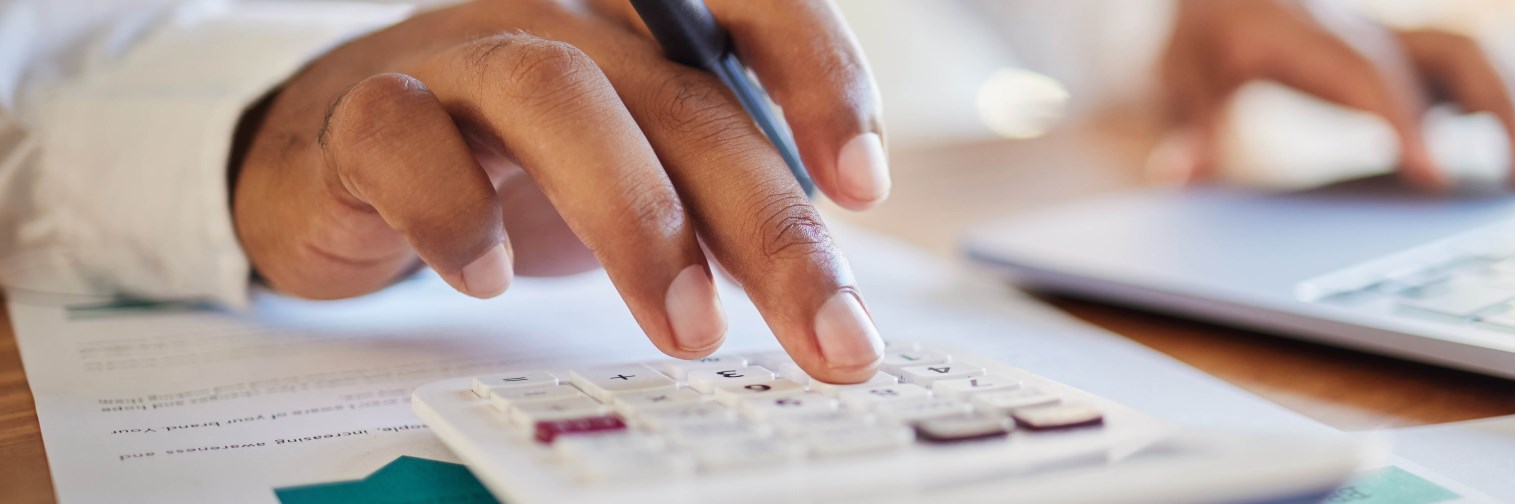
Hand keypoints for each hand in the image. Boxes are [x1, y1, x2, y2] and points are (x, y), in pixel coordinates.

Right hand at [231, 0, 888, 381]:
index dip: (816, 76)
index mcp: (642, 27)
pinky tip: (490, 278)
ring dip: (635, 218)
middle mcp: (561, 21)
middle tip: (825, 328)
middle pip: (681, 95)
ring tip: (687, 328)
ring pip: (556, 94)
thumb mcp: (635, 170)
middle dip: (766, 221)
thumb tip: (823, 286)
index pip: (749, 7)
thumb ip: (718, 201)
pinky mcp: (363, 115)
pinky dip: (456, 214)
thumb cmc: (508, 158)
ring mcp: (458, 57)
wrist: (338, 153)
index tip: (862, 184)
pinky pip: (405, 139)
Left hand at [1157, 0, 1514, 188]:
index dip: (1408, 121)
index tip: (1438, 178)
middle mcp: (1374, 30)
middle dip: (1504, 114)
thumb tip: (1174, 175)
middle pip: (1458, 55)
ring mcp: (1406, 40)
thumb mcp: (1182, 72)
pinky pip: (1494, 73)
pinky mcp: (1423, 59)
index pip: (1373, 75)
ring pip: (1489, 60)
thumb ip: (1189, 121)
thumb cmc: (1208, 34)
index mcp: (1316, 36)